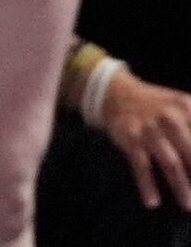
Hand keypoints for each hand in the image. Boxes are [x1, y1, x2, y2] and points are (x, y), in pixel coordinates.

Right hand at [101, 67, 190, 209]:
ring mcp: (149, 128)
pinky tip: (152, 202)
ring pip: (170, 162)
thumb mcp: (184, 108)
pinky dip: (146, 184)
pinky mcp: (130, 137)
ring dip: (180, 185)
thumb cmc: (159, 108)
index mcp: (188, 108)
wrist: (117, 94)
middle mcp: (170, 116)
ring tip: (187, 205)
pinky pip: (140, 165)